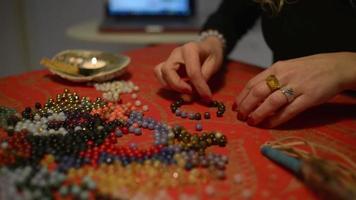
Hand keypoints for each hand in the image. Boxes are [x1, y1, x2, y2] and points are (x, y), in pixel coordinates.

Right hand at [154, 36, 223, 98]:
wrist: (208, 47)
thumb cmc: (212, 54)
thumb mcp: (215, 63)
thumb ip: (205, 76)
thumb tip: (196, 91)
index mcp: (191, 49)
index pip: (192, 71)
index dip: (199, 86)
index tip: (207, 97)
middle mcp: (177, 53)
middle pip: (168, 70)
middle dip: (178, 85)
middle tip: (191, 92)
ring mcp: (170, 58)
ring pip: (160, 73)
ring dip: (171, 86)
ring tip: (185, 91)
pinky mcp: (167, 65)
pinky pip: (158, 74)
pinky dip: (165, 83)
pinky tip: (177, 88)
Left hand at [234, 52, 355, 127]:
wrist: (336, 67)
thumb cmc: (308, 69)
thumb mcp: (287, 68)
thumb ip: (271, 79)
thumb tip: (253, 96)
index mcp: (276, 68)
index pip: (252, 82)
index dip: (241, 96)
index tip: (235, 107)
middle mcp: (284, 76)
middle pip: (258, 92)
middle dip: (246, 106)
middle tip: (240, 117)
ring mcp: (297, 86)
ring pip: (271, 102)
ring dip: (258, 114)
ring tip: (251, 121)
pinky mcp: (309, 98)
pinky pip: (289, 111)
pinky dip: (276, 119)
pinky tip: (268, 125)